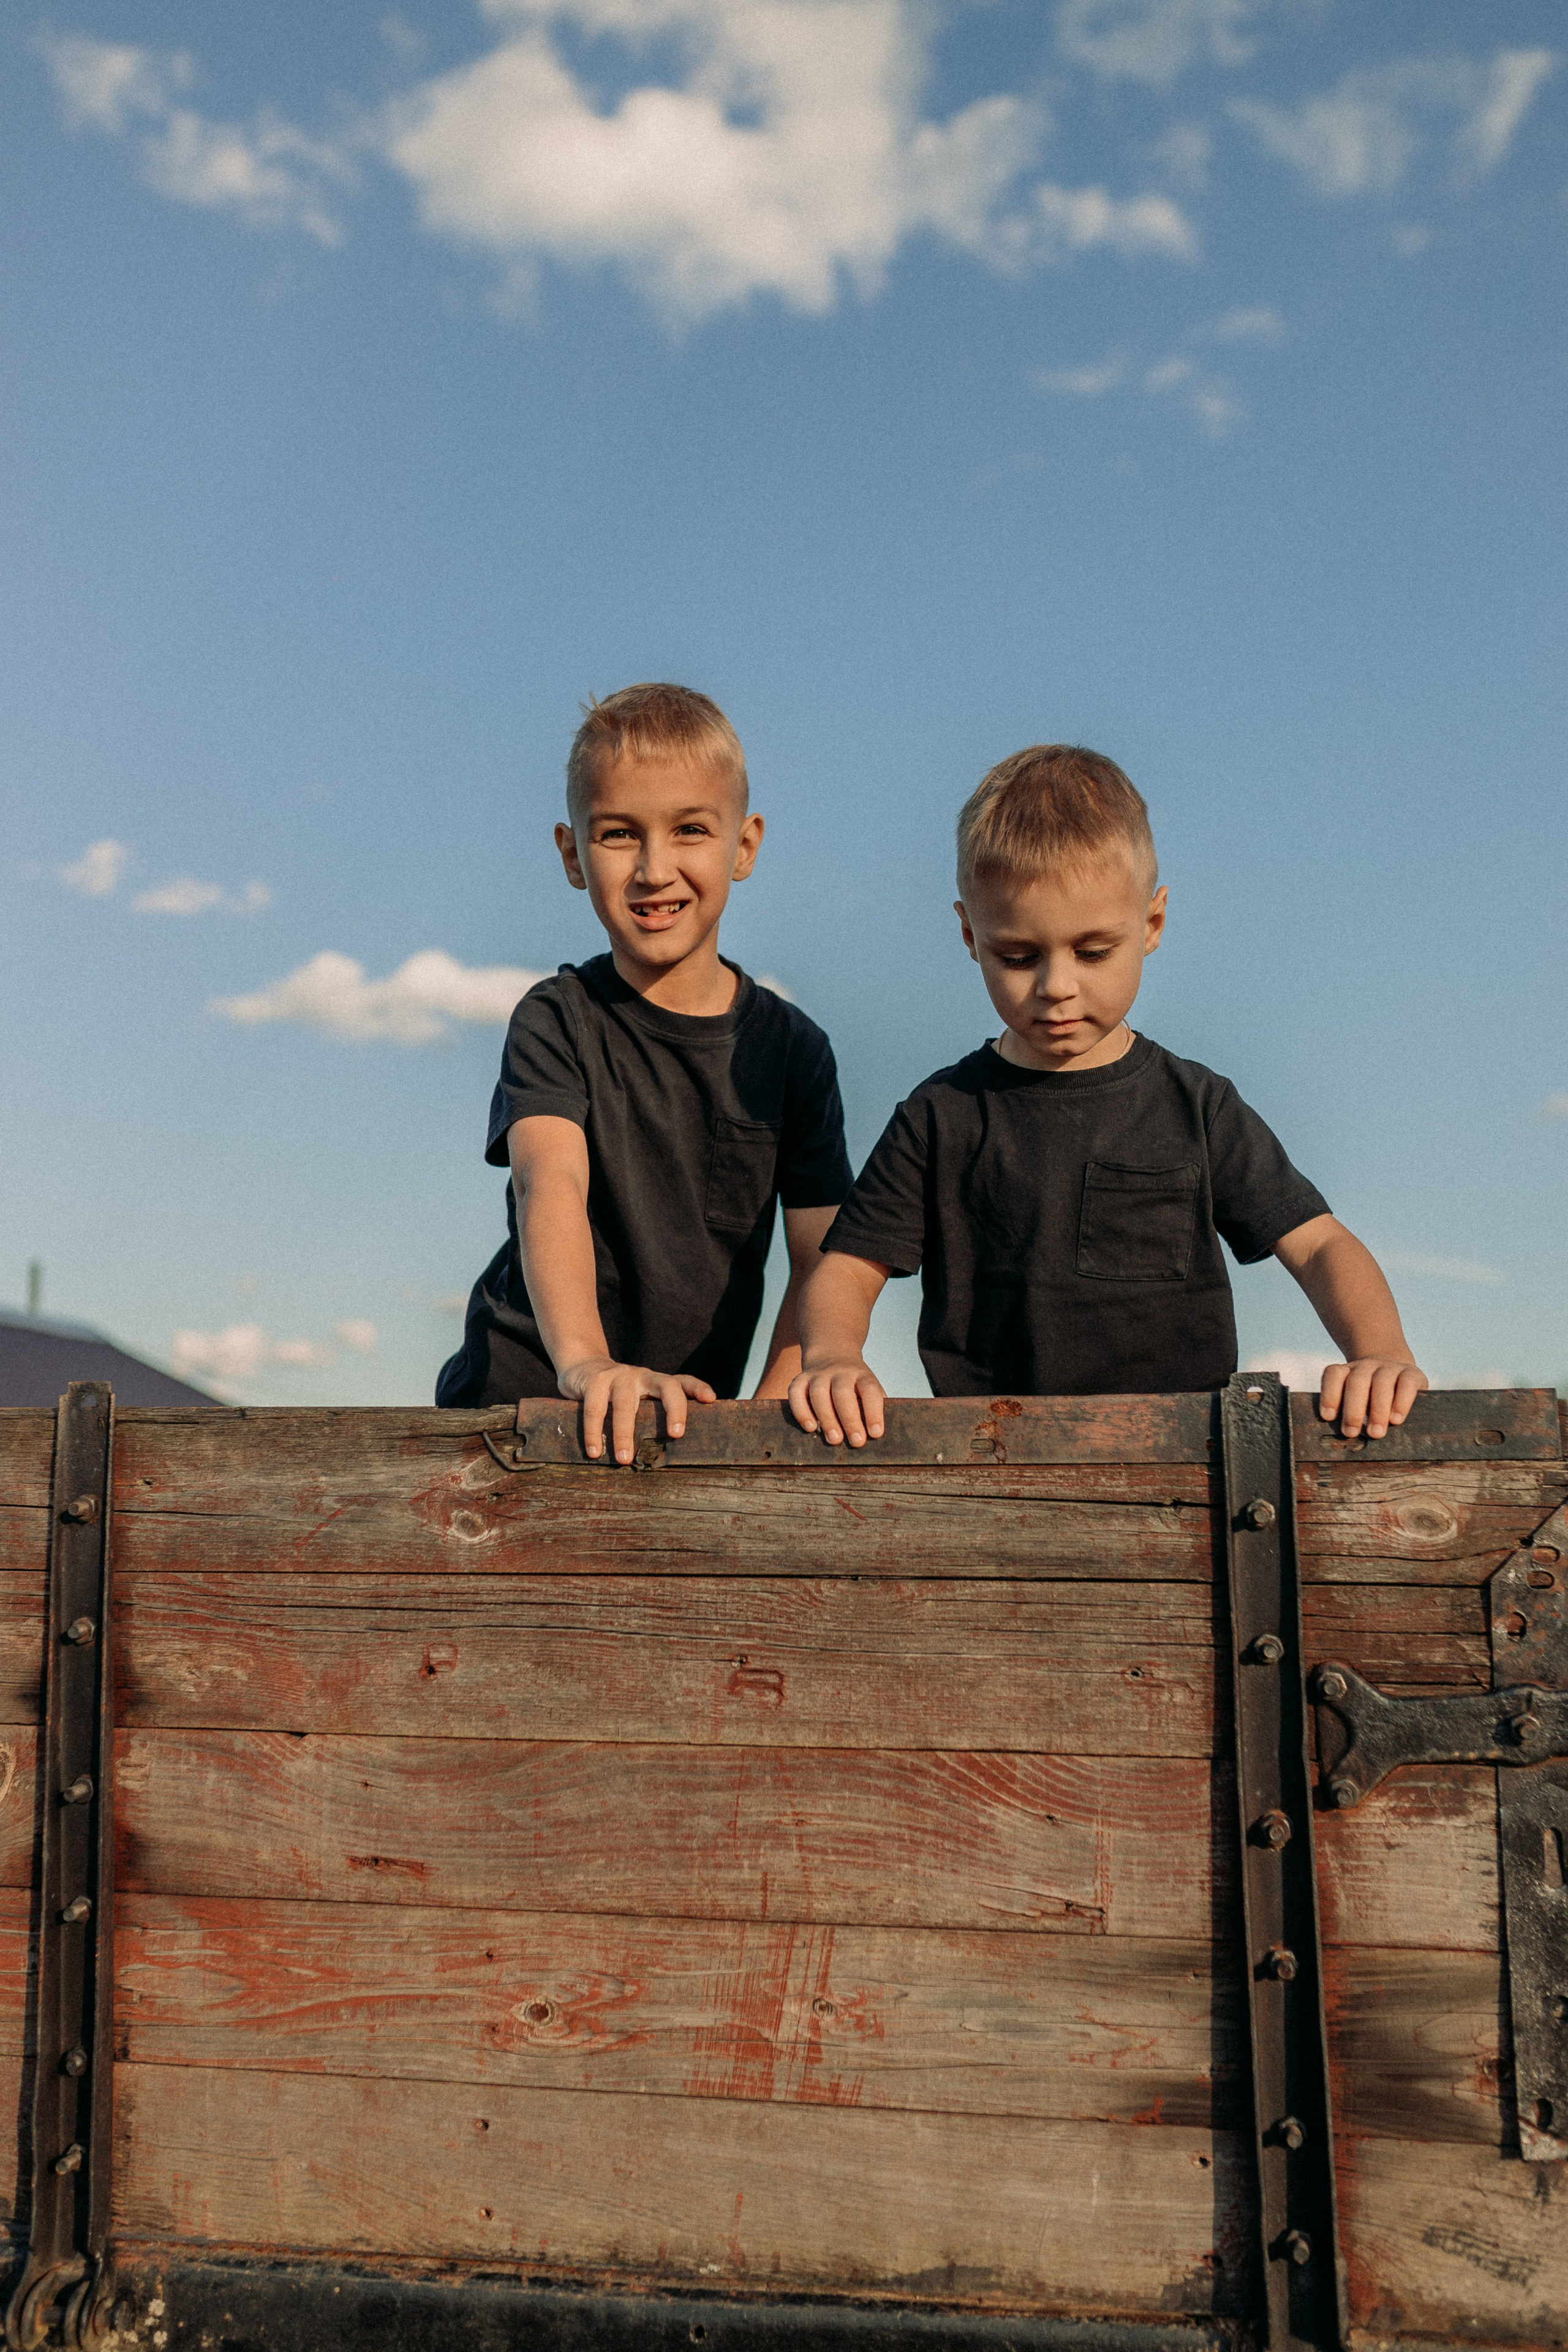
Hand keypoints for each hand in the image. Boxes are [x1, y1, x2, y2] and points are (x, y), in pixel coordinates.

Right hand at [547, 1357, 715, 1464]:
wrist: (580, 1369)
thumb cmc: (614, 1395)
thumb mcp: (637, 1400)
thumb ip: (651, 1416)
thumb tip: (668, 1459)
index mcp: (655, 1382)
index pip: (682, 1381)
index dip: (697, 1387)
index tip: (710, 1399)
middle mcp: (641, 1376)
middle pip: (666, 1387)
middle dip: (674, 1409)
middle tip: (677, 1434)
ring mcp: (618, 1376)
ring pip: (625, 1404)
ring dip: (624, 1433)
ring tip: (624, 1460)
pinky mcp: (594, 1381)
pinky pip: (594, 1408)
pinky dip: (593, 1431)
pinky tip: (595, 1451)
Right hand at [788, 1357, 886, 1447]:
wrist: (831, 1353)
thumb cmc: (854, 1383)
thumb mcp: (868, 1387)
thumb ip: (873, 1406)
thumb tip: (876, 1435)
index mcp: (861, 1375)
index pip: (870, 1390)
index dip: (873, 1412)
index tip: (876, 1433)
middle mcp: (840, 1372)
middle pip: (843, 1393)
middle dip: (850, 1420)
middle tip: (857, 1442)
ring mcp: (818, 1374)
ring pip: (819, 1394)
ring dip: (827, 1418)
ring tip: (834, 1440)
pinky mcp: (800, 1379)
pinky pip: (795, 1393)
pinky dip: (801, 1411)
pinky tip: (810, 1427)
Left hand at [1318, 1356, 1428, 1440]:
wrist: (1399, 1372)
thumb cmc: (1372, 1396)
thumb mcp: (1359, 1400)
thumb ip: (1349, 1413)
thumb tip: (1344, 1439)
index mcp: (1348, 1371)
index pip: (1334, 1375)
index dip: (1329, 1394)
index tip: (1328, 1417)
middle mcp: (1366, 1366)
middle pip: (1357, 1382)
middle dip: (1353, 1409)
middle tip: (1351, 1432)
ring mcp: (1389, 1367)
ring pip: (1381, 1382)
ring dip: (1377, 1409)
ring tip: (1375, 1433)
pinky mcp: (1412, 1372)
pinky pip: (1407, 1383)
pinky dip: (1401, 1402)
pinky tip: (1396, 1420)